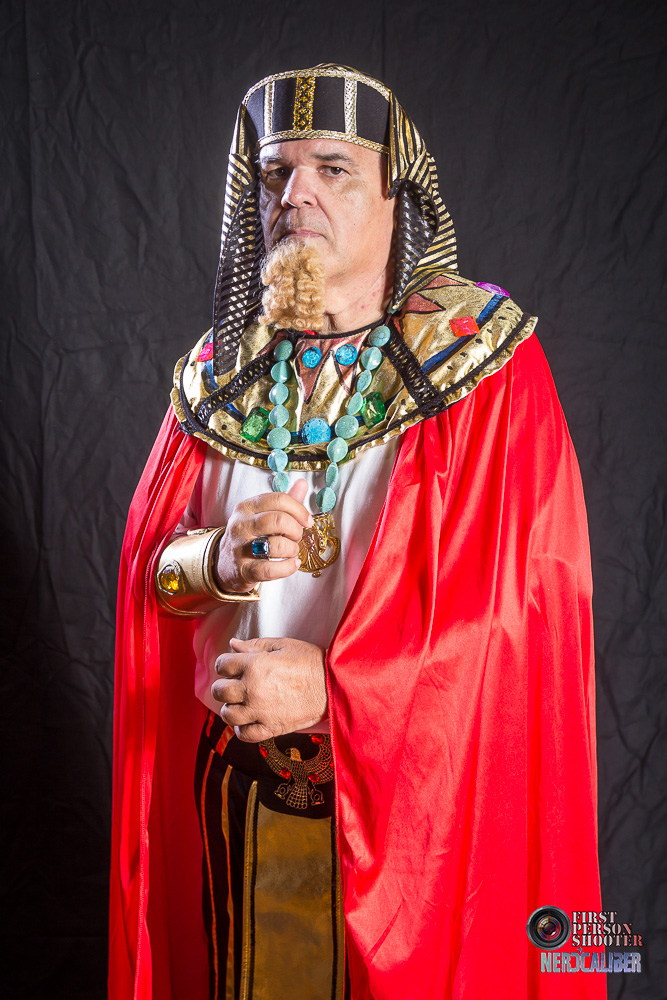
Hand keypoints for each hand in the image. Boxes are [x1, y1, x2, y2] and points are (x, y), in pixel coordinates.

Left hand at [212, 636, 327, 741]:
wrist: (333, 685)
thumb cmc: (310, 661)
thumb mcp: (283, 645)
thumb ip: (255, 645)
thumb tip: (233, 644)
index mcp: (254, 665)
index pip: (223, 664)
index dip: (225, 663)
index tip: (231, 665)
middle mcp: (253, 690)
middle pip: (220, 691)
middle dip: (222, 685)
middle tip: (231, 684)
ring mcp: (260, 711)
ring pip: (228, 714)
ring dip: (229, 708)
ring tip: (238, 703)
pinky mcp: (271, 728)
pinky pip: (245, 734)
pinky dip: (241, 729)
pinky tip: (246, 721)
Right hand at [215, 480, 310, 593]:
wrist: (225, 564)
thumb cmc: (250, 537)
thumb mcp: (262, 514)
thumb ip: (283, 501)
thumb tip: (302, 484)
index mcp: (246, 507)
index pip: (278, 499)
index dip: (299, 510)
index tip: (307, 520)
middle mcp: (241, 525)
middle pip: (278, 520)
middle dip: (296, 529)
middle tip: (297, 536)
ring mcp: (240, 548)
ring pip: (276, 545)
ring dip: (292, 549)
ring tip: (292, 551)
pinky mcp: (244, 570)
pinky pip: (272, 569)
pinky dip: (288, 567)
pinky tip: (292, 564)